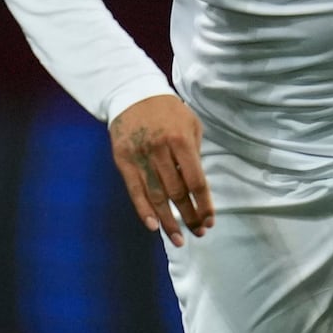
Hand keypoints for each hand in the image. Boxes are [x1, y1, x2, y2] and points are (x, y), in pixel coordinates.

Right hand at [108, 95, 213, 246]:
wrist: (132, 93)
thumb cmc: (168, 110)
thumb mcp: (190, 124)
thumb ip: (195, 153)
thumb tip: (197, 187)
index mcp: (180, 140)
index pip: (196, 181)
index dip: (203, 205)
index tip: (209, 221)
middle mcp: (160, 151)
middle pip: (177, 193)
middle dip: (188, 216)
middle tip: (197, 233)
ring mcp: (139, 157)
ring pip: (156, 196)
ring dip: (168, 222)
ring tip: (178, 239)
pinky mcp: (123, 160)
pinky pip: (134, 190)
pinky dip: (143, 210)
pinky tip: (153, 226)